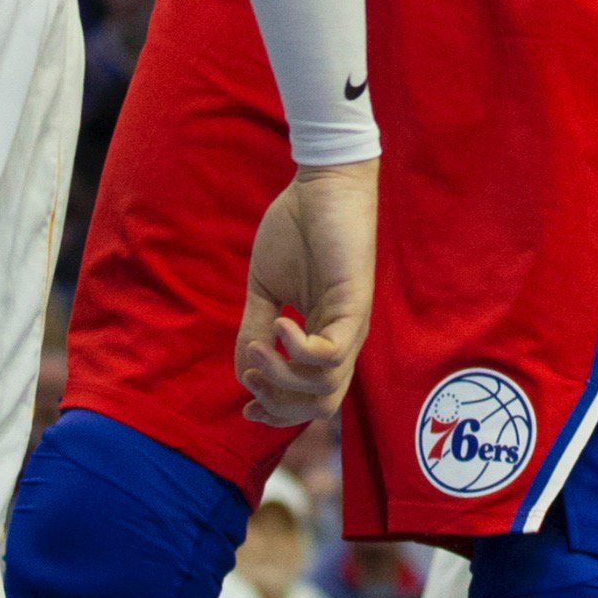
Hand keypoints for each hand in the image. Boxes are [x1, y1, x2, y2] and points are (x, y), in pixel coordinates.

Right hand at [235, 160, 376, 427]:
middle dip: (279, 403)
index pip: (311, 399)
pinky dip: (300, 350)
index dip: (278, 412)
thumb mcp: (265, 289)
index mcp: (324, 338)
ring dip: (281, 376)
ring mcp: (351, 325)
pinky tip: (280, 323)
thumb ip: (255, 329)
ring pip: (325, 387)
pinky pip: (332, 353)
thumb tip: (242, 372)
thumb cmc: (296, 231)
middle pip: (322, 405)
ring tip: (258, 345)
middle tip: (250, 372)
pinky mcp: (354, 305)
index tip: (246, 405)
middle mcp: (343, 339)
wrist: (321, 186)